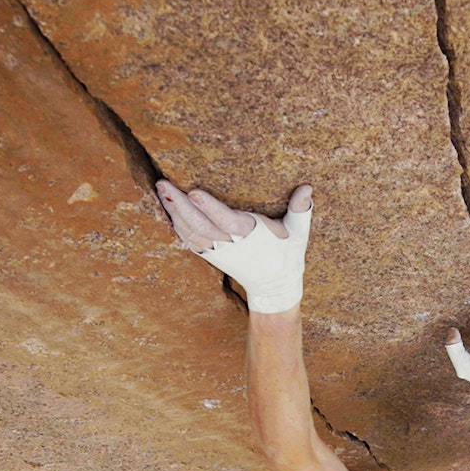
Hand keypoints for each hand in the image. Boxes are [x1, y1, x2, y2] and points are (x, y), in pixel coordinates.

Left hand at [156, 178, 312, 313]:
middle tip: (164, 184)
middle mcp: (231, 244)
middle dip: (180, 204)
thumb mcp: (299, 233)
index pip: (226, 220)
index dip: (209, 207)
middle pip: (200, 225)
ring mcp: (218, 252)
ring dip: (174, 212)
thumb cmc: (287, 253)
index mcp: (251, 236)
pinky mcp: (211, 255)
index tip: (194, 192)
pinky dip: (177, 225)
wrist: (274, 286)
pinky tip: (167, 208)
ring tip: (161, 190)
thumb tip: (308, 188)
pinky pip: (189, 240)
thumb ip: (301, 210)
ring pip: (191, 232)